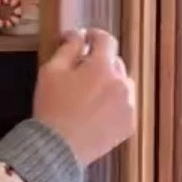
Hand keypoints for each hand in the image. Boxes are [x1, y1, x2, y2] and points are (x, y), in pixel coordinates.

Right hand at [32, 29, 135, 168]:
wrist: (58, 148)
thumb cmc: (52, 107)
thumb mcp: (51, 71)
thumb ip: (68, 47)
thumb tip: (78, 34)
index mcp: (102, 66)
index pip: (106, 40)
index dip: (94, 36)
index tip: (84, 39)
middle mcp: (121, 82)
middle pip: (115, 62)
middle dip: (99, 63)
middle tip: (80, 74)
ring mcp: (129, 105)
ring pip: (122, 85)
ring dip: (109, 84)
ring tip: (89, 97)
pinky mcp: (129, 124)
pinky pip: (125, 106)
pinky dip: (114, 105)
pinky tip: (96, 114)